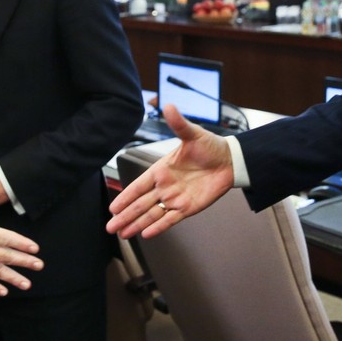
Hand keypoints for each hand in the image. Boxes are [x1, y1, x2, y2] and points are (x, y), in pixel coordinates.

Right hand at [106, 104, 234, 239]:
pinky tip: (146, 234)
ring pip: (152, 214)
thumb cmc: (210, 146)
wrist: (230, 160)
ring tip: (123, 234)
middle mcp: (165, 186)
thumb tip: (168, 106)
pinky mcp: (188, 208)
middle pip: (140, 204)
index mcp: (161, 170)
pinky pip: (170, 219)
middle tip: (110, 227)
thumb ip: (178, 123)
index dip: (125, 197)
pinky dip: (159, 227)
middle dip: (125, 216)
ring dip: (137, 224)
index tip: (112, 207)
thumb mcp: (192, 134)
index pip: (138, 186)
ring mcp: (175, 198)